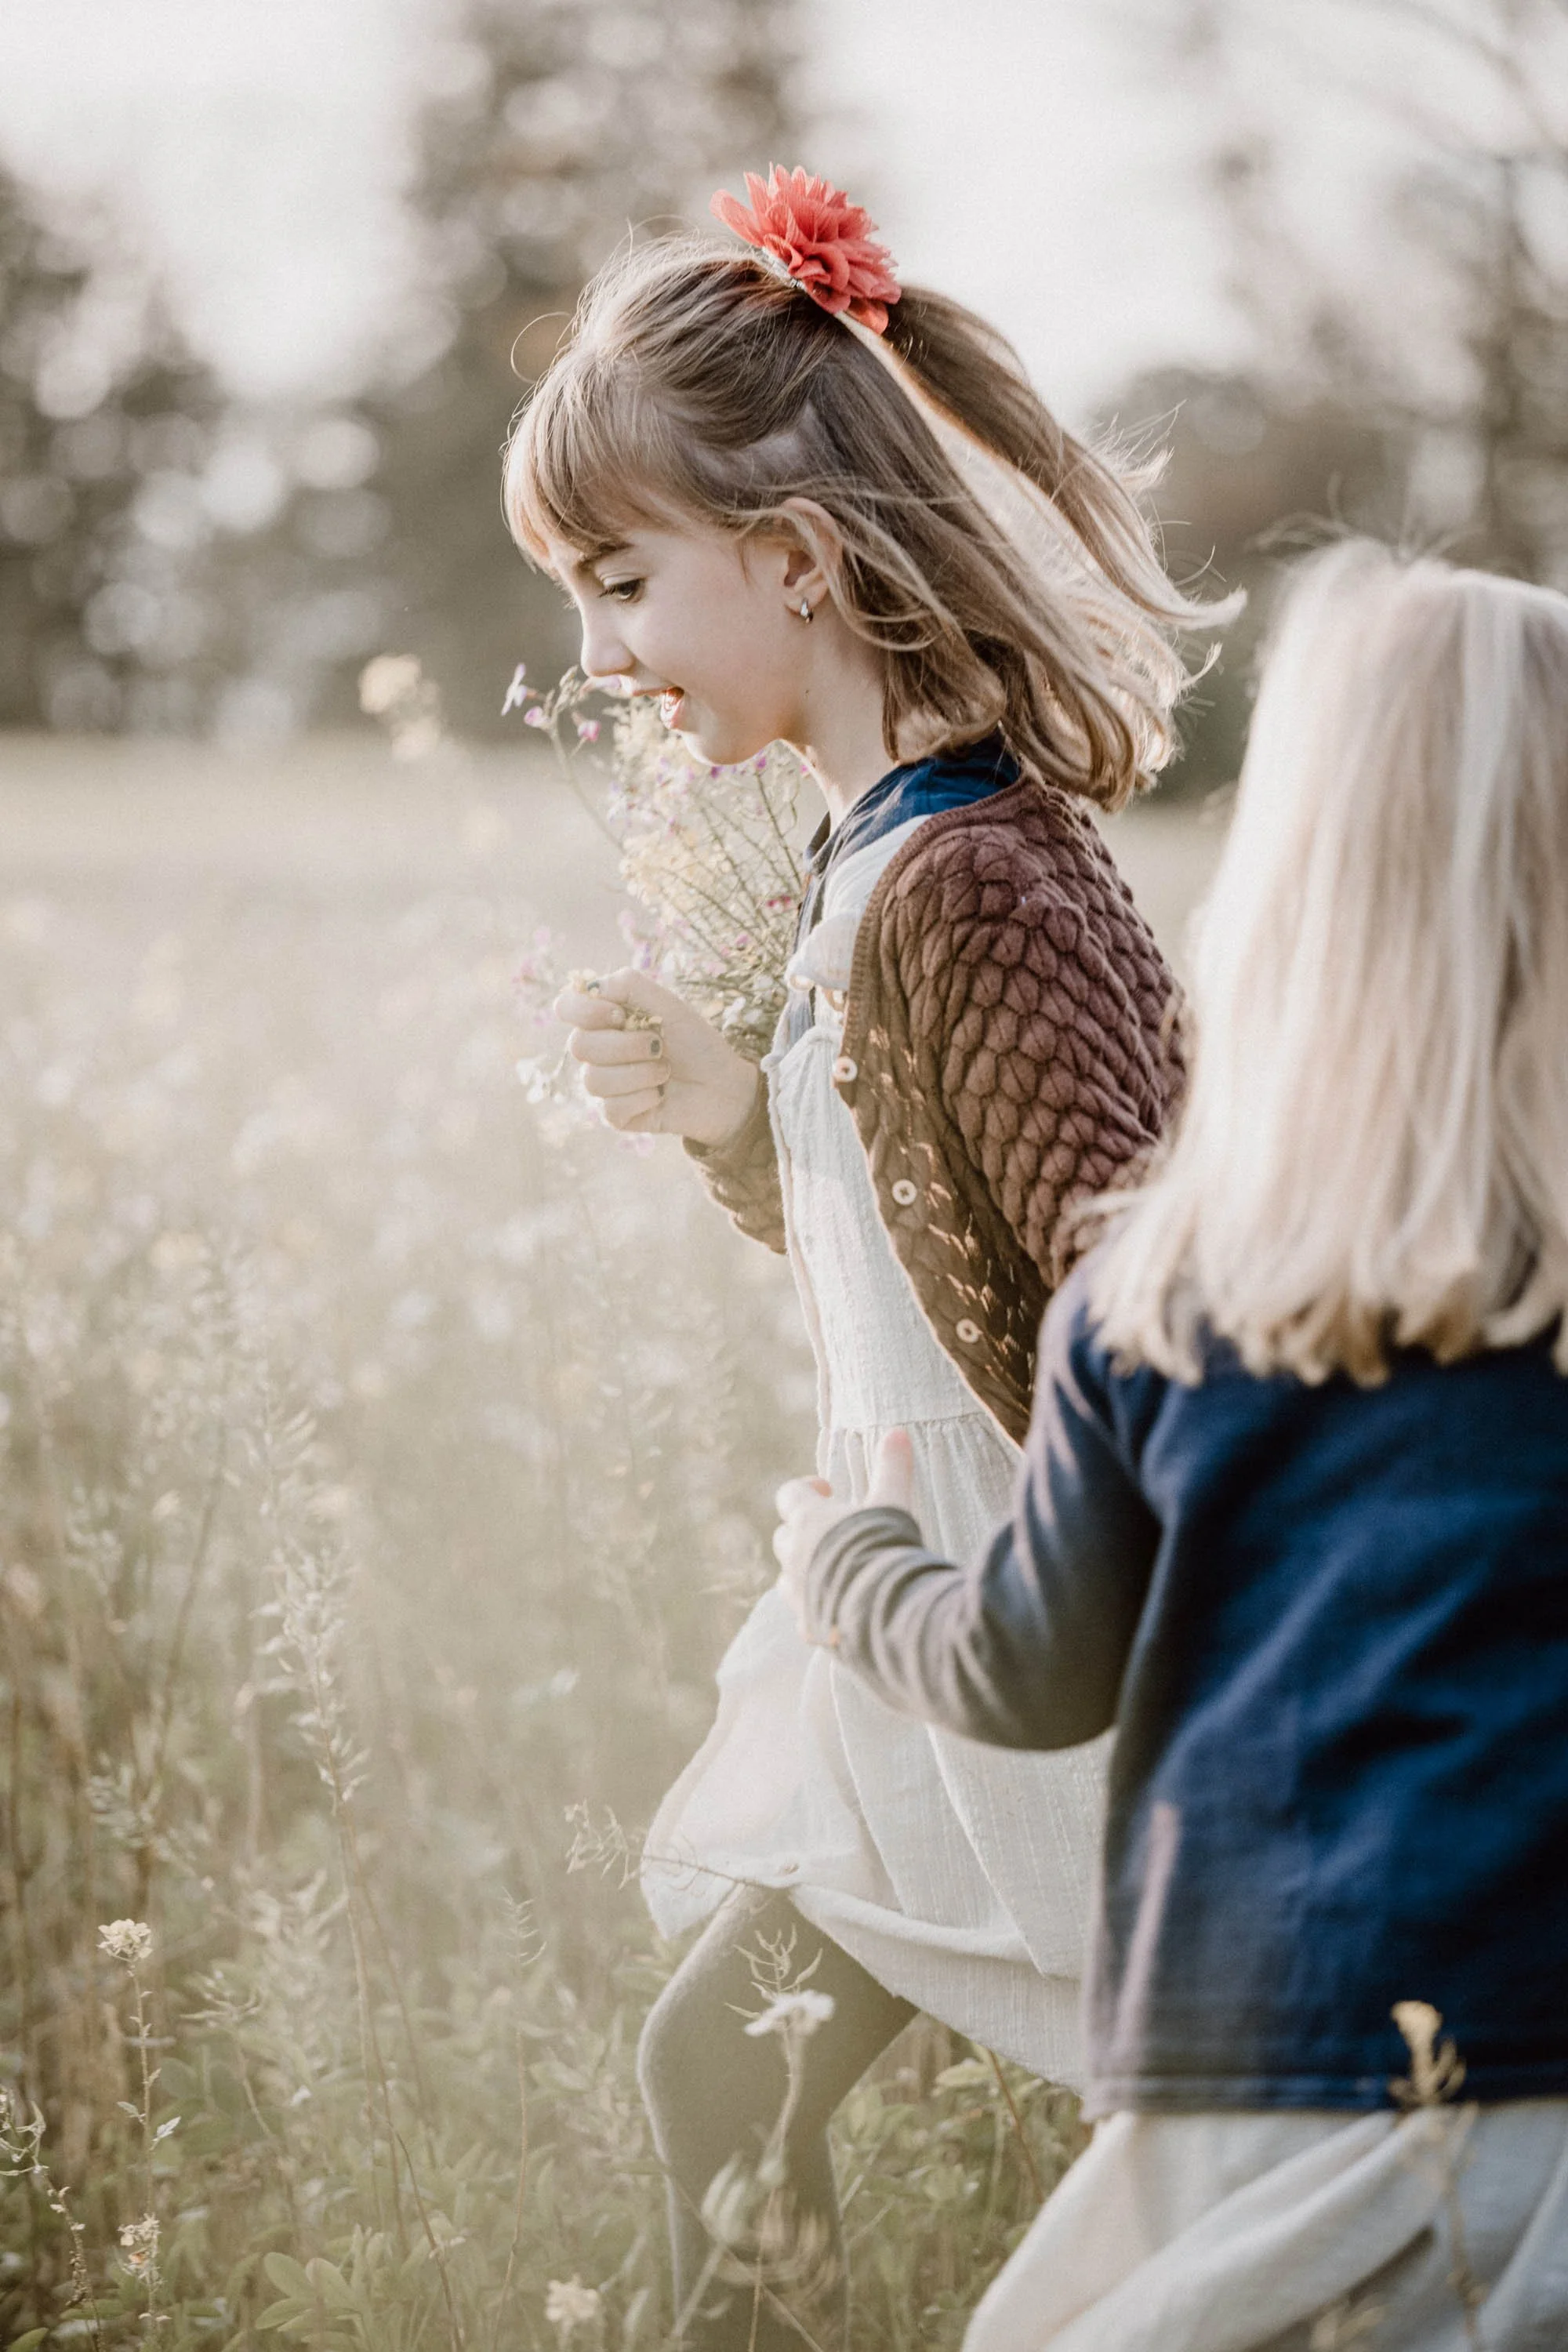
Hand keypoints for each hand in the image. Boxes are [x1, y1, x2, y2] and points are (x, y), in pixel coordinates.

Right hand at [552, 968, 760, 1146]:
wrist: (722, 1084)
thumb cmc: (694, 1042)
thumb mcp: (666, 1004)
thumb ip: (628, 985)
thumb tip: (590, 987)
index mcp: (605, 1019)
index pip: (566, 1007)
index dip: (585, 1011)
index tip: (620, 1015)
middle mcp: (598, 1051)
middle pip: (578, 1045)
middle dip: (624, 1045)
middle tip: (658, 1045)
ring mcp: (605, 1084)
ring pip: (594, 1080)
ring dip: (640, 1072)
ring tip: (666, 1070)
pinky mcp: (616, 1114)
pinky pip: (611, 1107)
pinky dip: (645, 1097)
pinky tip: (661, 1093)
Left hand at [773, 1430, 916, 1634]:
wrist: (885, 1609)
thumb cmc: (884, 1547)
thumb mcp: (892, 1501)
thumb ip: (892, 1467)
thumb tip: (897, 1432)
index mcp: (809, 1520)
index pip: (789, 1495)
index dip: (806, 1489)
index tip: (829, 1490)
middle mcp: (795, 1556)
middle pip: (784, 1537)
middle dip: (803, 1532)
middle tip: (836, 1533)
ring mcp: (799, 1594)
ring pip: (787, 1578)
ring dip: (805, 1572)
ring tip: (837, 1572)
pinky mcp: (810, 1626)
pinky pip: (804, 1619)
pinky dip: (816, 1612)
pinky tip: (838, 1614)